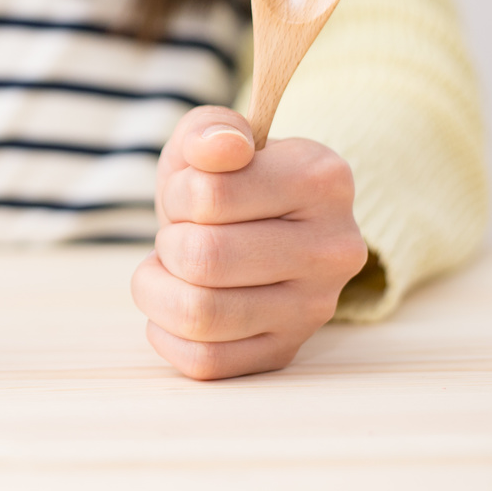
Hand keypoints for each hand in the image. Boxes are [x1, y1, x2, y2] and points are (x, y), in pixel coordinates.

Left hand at [132, 106, 368, 379]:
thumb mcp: (215, 139)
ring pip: (200, 315)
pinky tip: (177, 305)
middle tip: (180, 236)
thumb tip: (222, 148)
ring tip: (170, 271)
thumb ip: (210, 129)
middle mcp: (333, 249)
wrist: (258, 231)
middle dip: (170, 243)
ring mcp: (315, 309)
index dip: (179, 192)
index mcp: (323, 180)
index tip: (190, 193)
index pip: (209, 195)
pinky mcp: (286, 352)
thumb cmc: (228, 183)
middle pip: (203, 258)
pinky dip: (167, 332)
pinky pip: (203, 361)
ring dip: (158, 290)